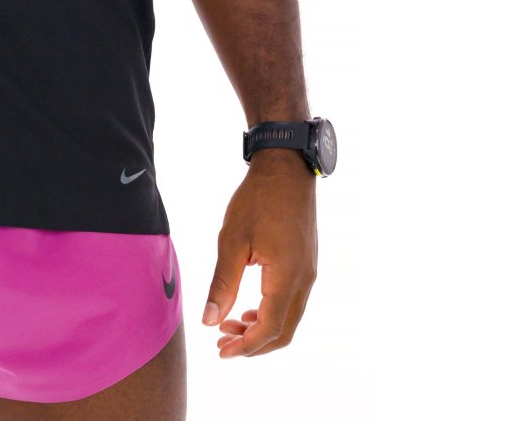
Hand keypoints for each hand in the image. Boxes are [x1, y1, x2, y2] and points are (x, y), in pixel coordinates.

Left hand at [203, 150, 318, 357]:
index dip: (245, 346)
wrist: (286, 168)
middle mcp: (304, 280)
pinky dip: (272, 312)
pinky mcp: (307, 264)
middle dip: (253, 344)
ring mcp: (309, 272)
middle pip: (283, 331)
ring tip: (230, 325)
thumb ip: (222, 284)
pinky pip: (293, 302)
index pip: (269, 329)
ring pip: (290, 318)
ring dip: (262, 329)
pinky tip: (249, 307)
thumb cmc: (257, 200)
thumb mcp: (231, 242)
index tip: (220, 351)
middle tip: (222, 344)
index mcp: (286, 278)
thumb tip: (209, 321)